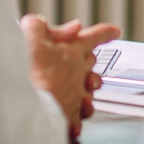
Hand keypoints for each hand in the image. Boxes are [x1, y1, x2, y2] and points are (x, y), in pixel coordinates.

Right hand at [22, 15, 119, 138]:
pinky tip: (71, 117)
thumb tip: (69, 27)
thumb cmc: (30, 71)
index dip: (105, 32)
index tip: (115, 31)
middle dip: (87, 60)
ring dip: (86, 87)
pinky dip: (77, 115)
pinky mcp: (71, 116)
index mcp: (74, 51)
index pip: (95, 37)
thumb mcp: (31, 36)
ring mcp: (78, 95)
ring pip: (90, 89)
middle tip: (79, 59)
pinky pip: (80, 116)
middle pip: (91, 63)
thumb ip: (43, 26)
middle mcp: (80, 73)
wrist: (28, 103)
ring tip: (76, 85)